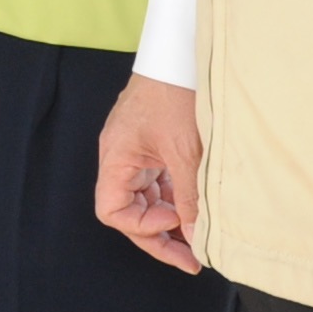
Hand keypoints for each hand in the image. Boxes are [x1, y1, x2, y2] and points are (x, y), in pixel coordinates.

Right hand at [92, 74, 205, 271]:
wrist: (181, 52)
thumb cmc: (176, 91)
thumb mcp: (186, 150)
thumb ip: (189, 197)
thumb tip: (195, 237)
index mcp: (116, 157)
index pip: (112, 212)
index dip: (142, 227)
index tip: (175, 222)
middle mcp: (121, 157)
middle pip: (130, 211)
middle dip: (160, 237)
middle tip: (192, 259)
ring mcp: (137, 152)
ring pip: (147, 199)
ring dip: (171, 219)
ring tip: (200, 237)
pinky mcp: (153, 145)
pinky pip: (159, 183)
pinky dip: (177, 198)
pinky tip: (198, 208)